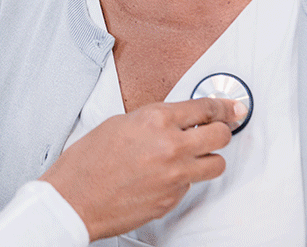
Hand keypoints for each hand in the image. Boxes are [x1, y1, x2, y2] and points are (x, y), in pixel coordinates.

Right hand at [40, 97, 243, 239]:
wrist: (74, 198)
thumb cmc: (88, 161)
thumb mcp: (119, 123)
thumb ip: (152, 121)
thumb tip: (174, 121)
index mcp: (155, 120)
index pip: (204, 108)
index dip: (223, 107)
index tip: (232, 108)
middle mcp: (170, 146)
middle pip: (220, 135)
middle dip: (222, 131)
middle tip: (220, 130)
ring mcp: (174, 175)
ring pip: (216, 164)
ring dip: (209, 158)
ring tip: (197, 156)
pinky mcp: (172, 199)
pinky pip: (192, 185)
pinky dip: (185, 180)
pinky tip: (165, 176)